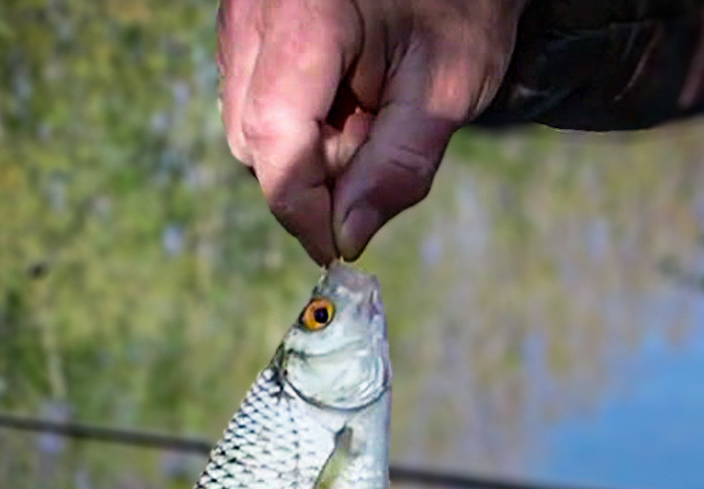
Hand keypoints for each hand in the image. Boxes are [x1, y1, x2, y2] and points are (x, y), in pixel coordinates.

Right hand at [217, 0, 528, 263]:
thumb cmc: (462, 5)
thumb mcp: (448, 89)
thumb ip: (397, 168)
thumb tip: (347, 239)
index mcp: (305, 17)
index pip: (274, 140)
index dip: (303, 208)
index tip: (339, 249)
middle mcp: (254, 11)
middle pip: (253, 137)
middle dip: (310, 172)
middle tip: (377, 145)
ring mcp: (241, 12)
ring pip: (246, 122)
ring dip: (304, 145)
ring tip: (366, 110)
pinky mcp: (244, 20)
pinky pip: (249, 95)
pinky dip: (295, 117)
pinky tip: (343, 94)